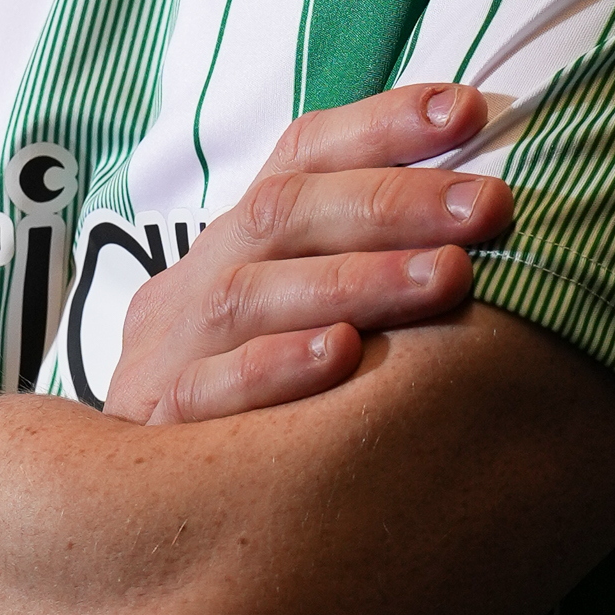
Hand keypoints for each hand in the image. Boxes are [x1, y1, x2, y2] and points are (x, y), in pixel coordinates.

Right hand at [98, 81, 509, 426]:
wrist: (125, 505)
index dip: (382, 124)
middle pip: (285, 212)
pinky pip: (208, 389)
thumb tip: (489, 207)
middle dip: (395, 201)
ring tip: (447, 274)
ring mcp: (169, 349)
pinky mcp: (153, 426)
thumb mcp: (299, 318)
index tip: (468, 110)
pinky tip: (342, 354)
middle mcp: (200, 279)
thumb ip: (368, 266)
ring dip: (355, 279)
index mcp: (239, 242)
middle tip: (490, 204)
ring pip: (252, 294)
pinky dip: (276, 366)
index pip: (303, 155)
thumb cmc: (260, 403)